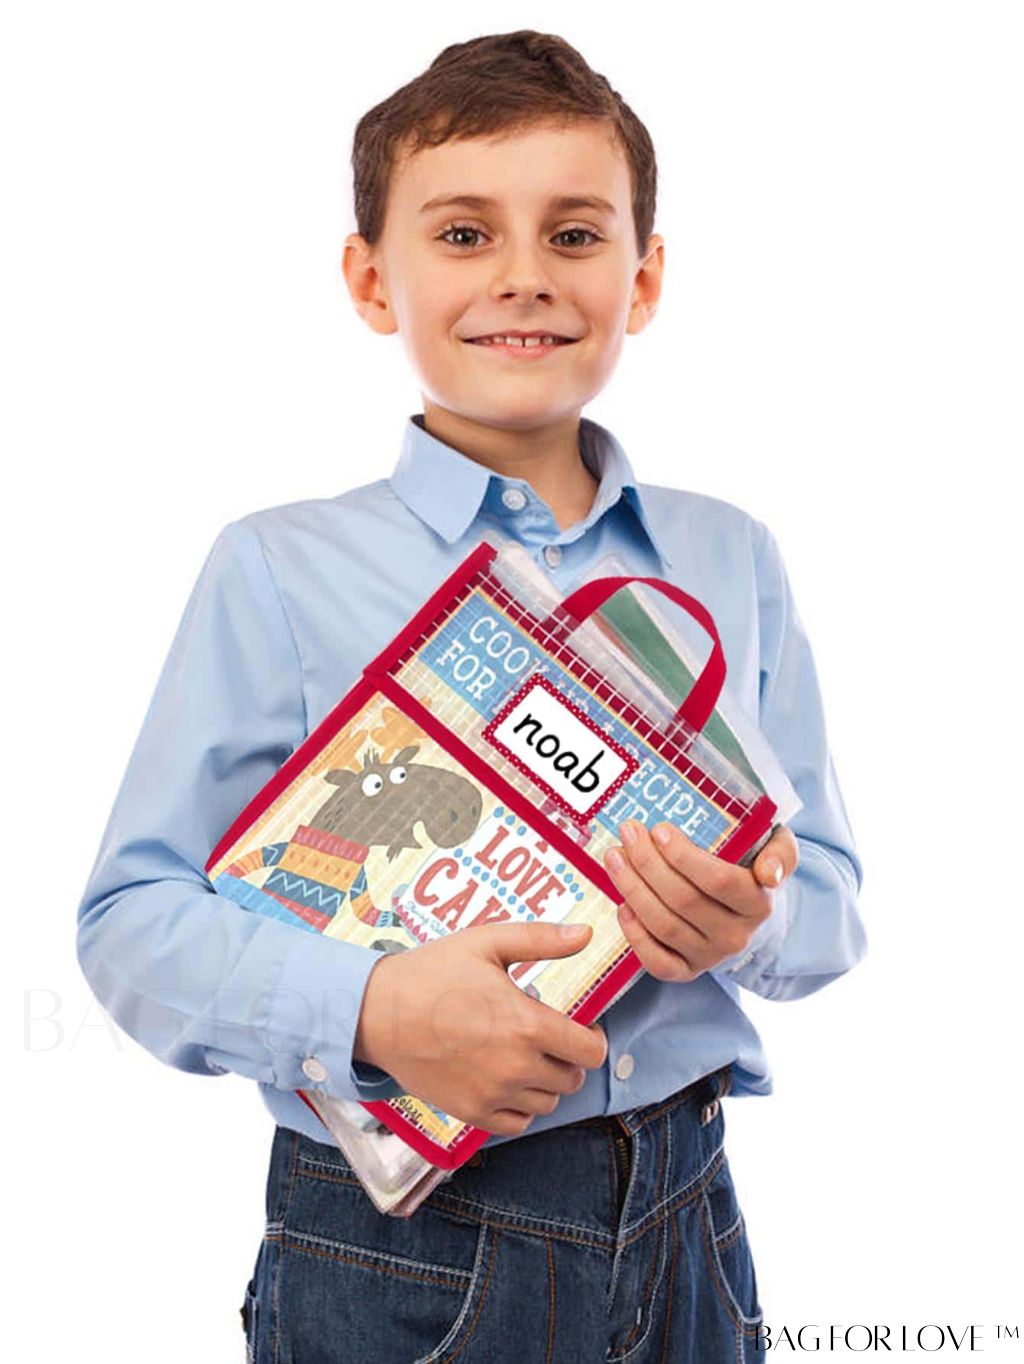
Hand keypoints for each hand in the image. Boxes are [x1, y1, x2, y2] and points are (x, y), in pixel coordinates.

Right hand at [353, 921, 607, 1136]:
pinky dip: (520, 1106)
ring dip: (545, 1082)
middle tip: (545, 1037)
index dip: (592, 1038)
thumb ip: (542, 939)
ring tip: (523, 1055)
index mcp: (528, 1025)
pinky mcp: (471, 1112)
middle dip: (567, 1058)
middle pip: (572, 1078)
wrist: (377, 1012)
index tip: (579, 1027)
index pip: (591, 1052)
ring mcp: (493, 1094)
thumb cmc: (433, 972)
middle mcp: (516, 1067)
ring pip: (548, 1103)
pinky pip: (518, 1123)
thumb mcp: (488, 943)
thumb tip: (587, 932)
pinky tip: (506, 1080)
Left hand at [603, 821, 797, 981]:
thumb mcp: (779, 850)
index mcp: (758, 903)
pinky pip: (657, 962)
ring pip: (664, 926)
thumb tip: (770, 874)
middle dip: (648, 863)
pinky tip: (622, 905)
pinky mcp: (688, 971)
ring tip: (615, 856)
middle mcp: (736, 936)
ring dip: (632, 888)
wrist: (749, 912)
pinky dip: (635, 935)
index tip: (658, 829)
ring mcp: (710, 957)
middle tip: (628, 832)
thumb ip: (781, 854)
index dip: (683, 857)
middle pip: (683, 900)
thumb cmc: (754, 868)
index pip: (718, 881)